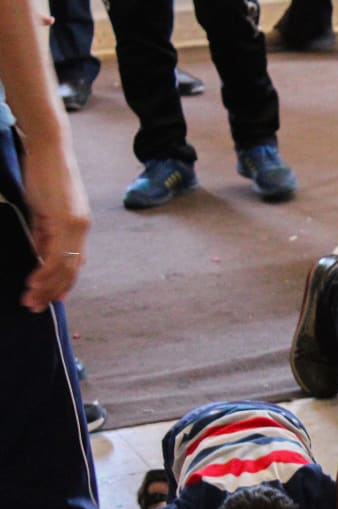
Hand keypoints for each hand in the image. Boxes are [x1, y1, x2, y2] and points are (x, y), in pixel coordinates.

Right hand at [19, 140, 89, 312]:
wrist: (49, 148)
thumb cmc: (44, 174)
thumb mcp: (44, 209)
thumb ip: (44, 231)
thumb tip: (39, 252)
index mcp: (79, 225)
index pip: (74, 261)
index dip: (64, 282)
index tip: (52, 298)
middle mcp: (82, 228)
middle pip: (71, 269)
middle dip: (53, 290)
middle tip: (36, 306)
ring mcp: (77, 225)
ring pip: (64, 267)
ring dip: (47, 287)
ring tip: (30, 300)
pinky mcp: (67, 221)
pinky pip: (56, 255)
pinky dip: (45, 272)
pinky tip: (32, 282)